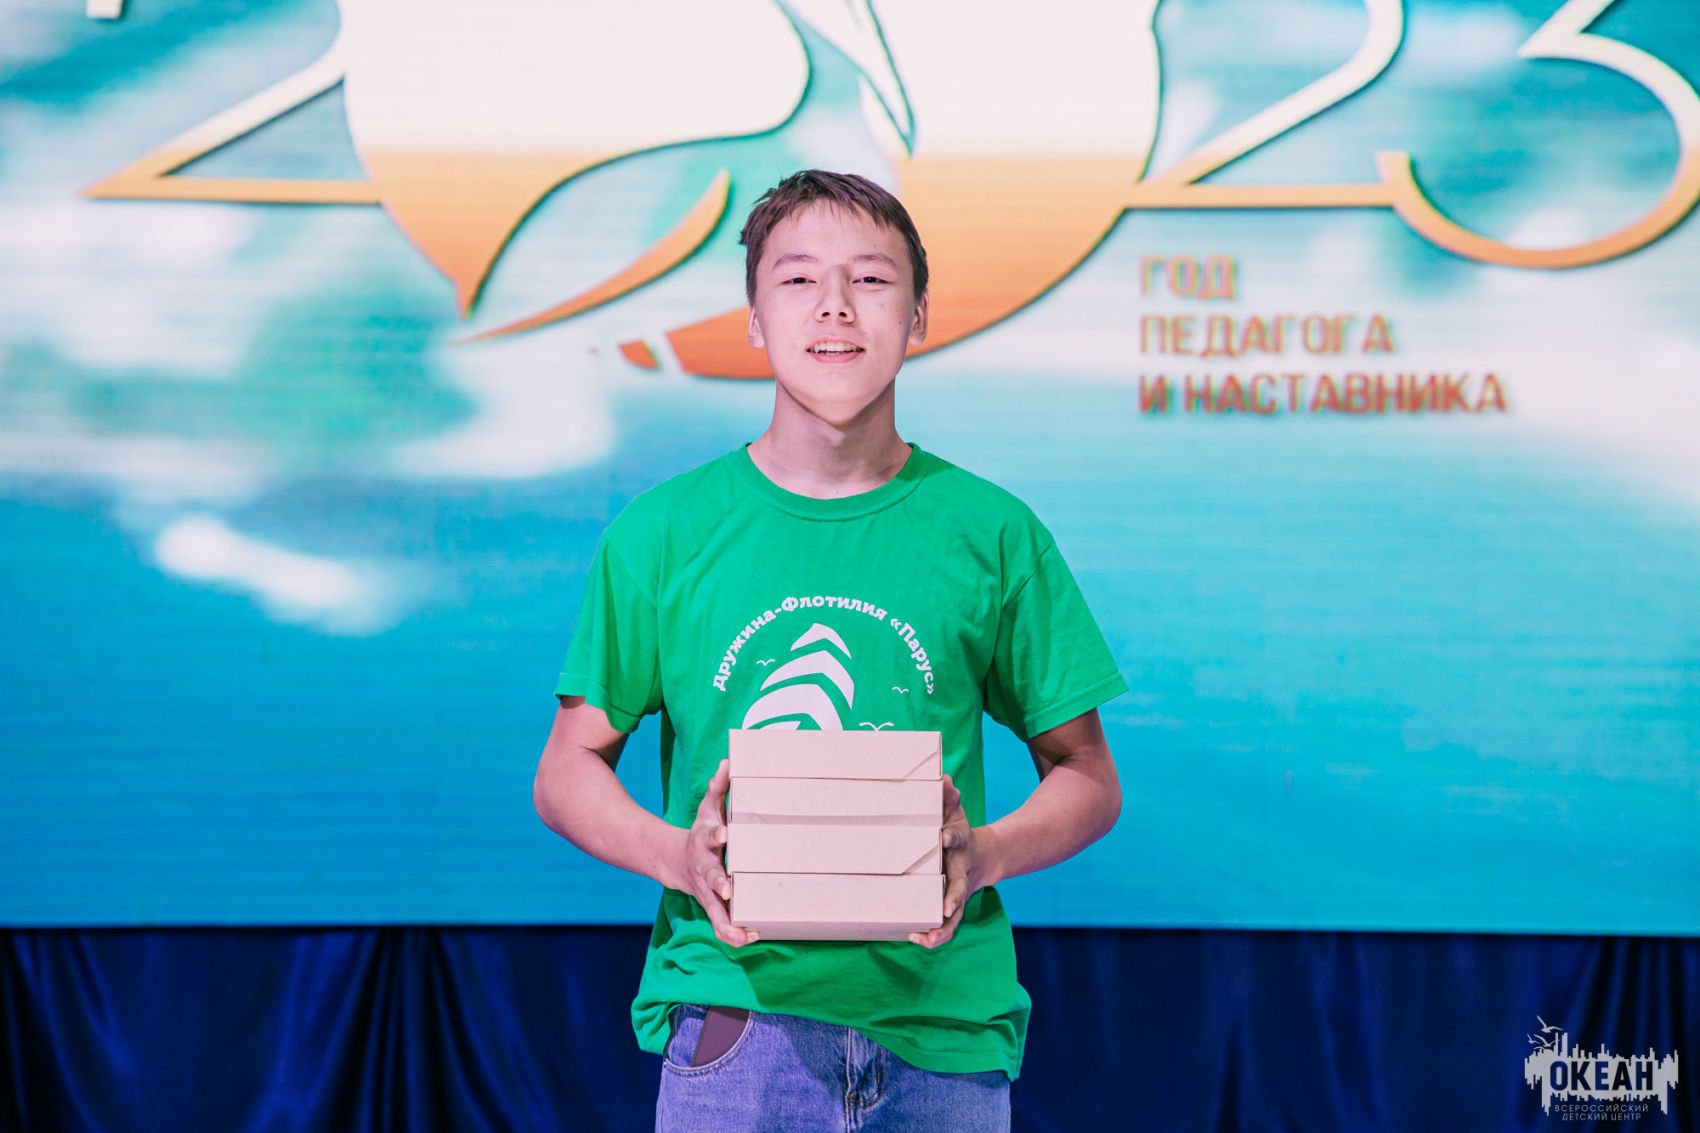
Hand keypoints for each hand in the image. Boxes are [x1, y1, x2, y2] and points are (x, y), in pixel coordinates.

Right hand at [674, 758, 758, 947]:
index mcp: (705, 841)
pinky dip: (732, 934)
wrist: (678, 861)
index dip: (716, 834)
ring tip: (744, 932)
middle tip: (727, 888)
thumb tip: (728, 761)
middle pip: (710, 875)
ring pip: (714, 909)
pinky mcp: (712, 906)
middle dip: (717, 882)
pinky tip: (751, 937)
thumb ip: (719, 786)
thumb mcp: (708, 807)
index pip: (709, 835)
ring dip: (727, 920)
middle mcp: (705, 867)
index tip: (725, 833)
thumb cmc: (703, 831)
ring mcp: (707, 890)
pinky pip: (720, 924)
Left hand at [910, 773, 995, 947]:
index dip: (951, 837)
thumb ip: (948, 797)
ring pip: (955, 916)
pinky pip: (946, 927)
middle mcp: (960, 872)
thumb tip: (944, 778)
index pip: (957, 839)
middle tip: (947, 907)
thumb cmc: (959, 833)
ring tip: (927, 937)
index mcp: (960, 846)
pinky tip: (917, 938)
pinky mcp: (951, 907)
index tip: (943, 837)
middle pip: (959, 886)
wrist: (983, 858)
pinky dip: (934, 936)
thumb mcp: (955, 812)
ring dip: (943, 928)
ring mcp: (958, 893)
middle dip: (954, 897)